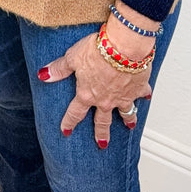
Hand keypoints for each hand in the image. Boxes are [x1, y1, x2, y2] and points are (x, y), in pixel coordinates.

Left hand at [38, 31, 151, 147]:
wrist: (124, 46)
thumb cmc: (98, 50)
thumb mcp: (73, 57)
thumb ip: (59, 68)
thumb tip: (44, 75)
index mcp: (87, 94)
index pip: (75, 113)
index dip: (69, 122)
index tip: (66, 131)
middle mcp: (106, 100)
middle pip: (102, 121)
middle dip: (101, 133)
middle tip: (102, 144)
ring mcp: (123, 96)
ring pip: (126, 113)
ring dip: (128, 120)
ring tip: (129, 126)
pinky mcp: (138, 87)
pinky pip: (142, 94)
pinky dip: (144, 95)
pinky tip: (146, 96)